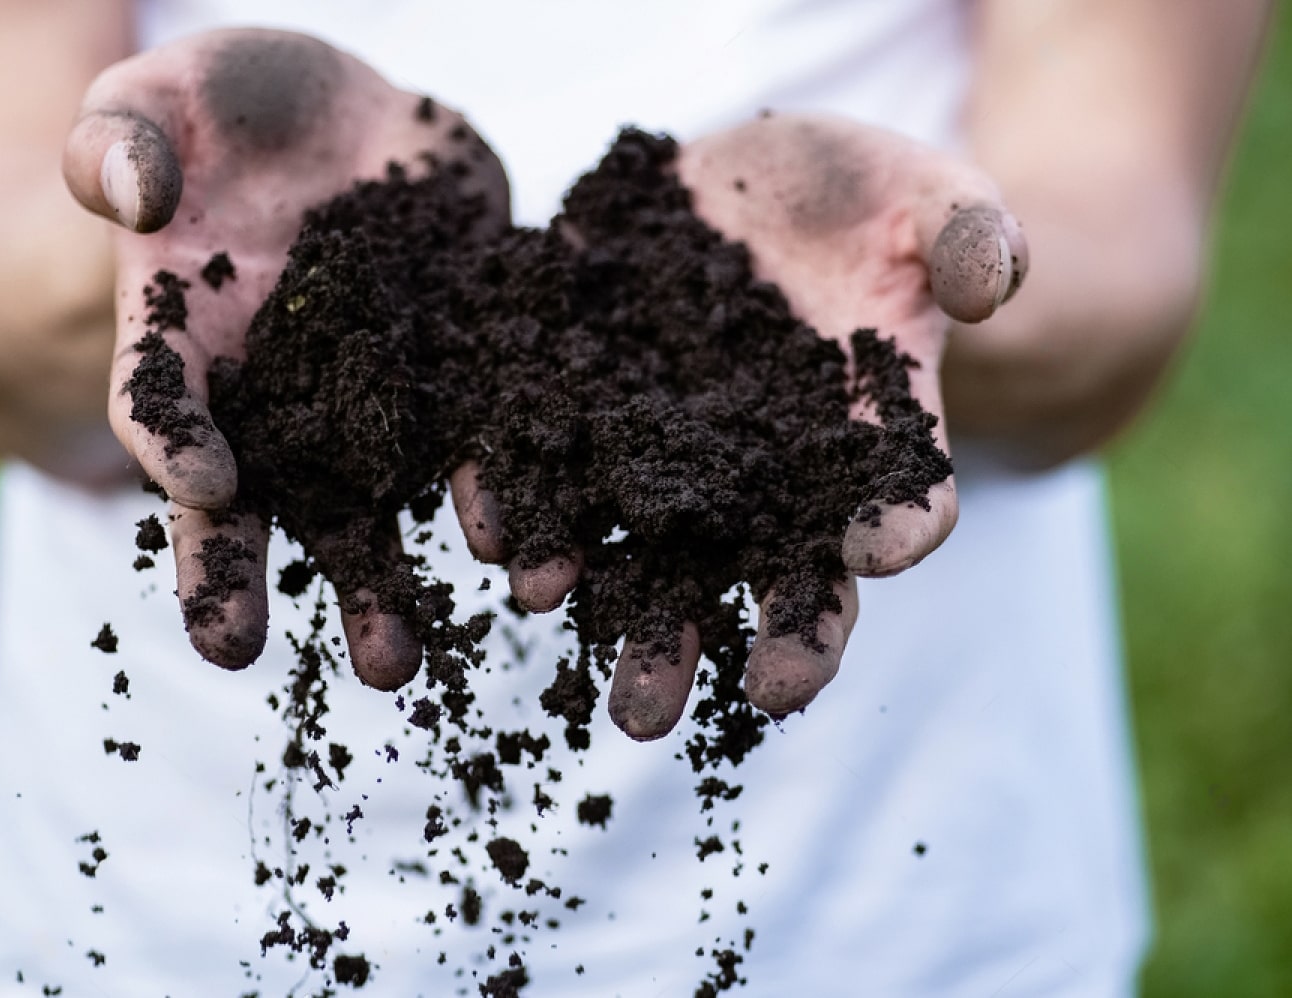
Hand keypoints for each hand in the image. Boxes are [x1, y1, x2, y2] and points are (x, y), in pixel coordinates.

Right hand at [63, 29, 507, 676]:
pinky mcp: (461, 359)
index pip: (164, 398)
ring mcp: (373, 386)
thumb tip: (130, 190)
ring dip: (384, 581)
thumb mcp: (161, 94)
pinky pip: (482, 437)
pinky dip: (505, 492)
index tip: (201, 481)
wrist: (342, 116)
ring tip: (399, 664)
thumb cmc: (224, 106)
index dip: (173, 438)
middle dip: (247, 572)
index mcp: (189, 333)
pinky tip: (531, 550)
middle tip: (236, 655)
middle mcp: (278, 388)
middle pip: (258, 491)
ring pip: (375, 498)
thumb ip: (128, 136)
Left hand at [451, 114, 1026, 738]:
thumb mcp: (931, 195)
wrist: (754, 183)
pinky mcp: (585, 388)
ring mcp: (664, 439)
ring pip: (630, 539)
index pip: (889, 512)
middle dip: (693, 641)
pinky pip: (546, 453)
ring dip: (590, 586)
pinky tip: (493, 529)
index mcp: (859, 442)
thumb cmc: (866, 198)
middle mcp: (756, 469)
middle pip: (737, 571)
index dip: (885, 536)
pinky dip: (518, 494)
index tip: (876, 558)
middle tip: (650, 713)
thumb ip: (967, 235)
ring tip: (550, 607)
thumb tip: (993, 286)